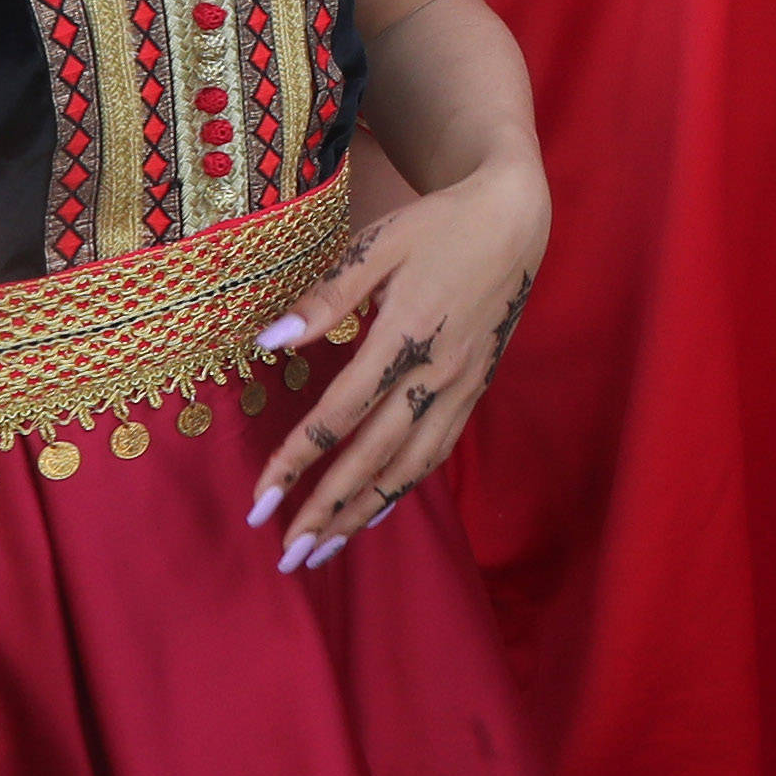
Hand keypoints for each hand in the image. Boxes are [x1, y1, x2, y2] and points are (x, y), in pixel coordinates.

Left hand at [248, 153, 549, 566]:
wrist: (515, 220)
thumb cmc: (439, 225)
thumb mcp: (378, 243)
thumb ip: (326, 297)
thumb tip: (269, 341)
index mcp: (404, 335)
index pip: (339, 414)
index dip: (296, 460)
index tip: (260, 498)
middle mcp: (435, 373)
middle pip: (374, 457)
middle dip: (329, 510)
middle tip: (289, 555)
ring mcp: (461, 386)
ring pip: (411, 465)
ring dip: (366, 513)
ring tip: (327, 550)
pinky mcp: (476, 390)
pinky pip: (438, 451)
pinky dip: (405, 487)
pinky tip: (378, 509)